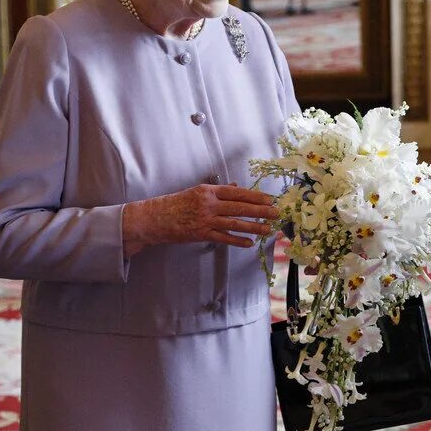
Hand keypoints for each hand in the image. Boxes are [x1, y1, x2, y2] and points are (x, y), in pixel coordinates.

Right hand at [123, 184, 279, 254]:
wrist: (154, 218)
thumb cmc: (176, 203)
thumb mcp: (197, 192)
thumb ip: (218, 191)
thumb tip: (237, 187)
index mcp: (208, 191)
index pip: (237, 193)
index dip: (254, 196)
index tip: (269, 199)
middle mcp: (208, 204)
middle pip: (239, 207)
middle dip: (260, 211)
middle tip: (276, 213)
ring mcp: (205, 220)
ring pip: (234, 223)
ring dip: (253, 227)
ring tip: (267, 229)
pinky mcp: (200, 234)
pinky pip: (223, 238)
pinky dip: (237, 241)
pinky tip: (249, 243)